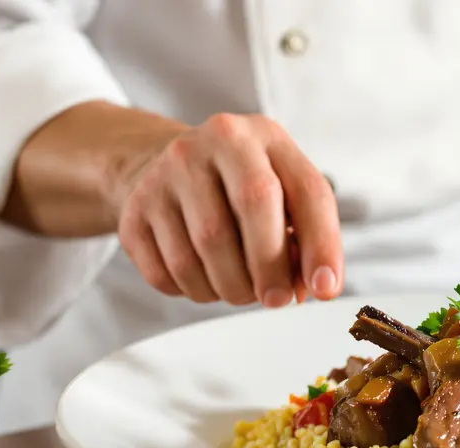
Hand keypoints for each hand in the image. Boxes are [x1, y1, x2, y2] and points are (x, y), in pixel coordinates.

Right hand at [111, 113, 342, 307]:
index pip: (307, 190)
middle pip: (253, 208)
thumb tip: (310, 286)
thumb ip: (304, 236)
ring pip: (204, 251)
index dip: (321, 244)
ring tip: (241, 289)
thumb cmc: (236, 187)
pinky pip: (167, 272)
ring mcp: (166, 173)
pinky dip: (193, 291)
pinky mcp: (134, 210)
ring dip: (230, 288)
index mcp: (264, 136)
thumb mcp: (281, 192)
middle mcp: (214, 142)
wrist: (160, 167)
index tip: (325, 288)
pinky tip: (204, 279)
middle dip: (271, 268)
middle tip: (277, 299)